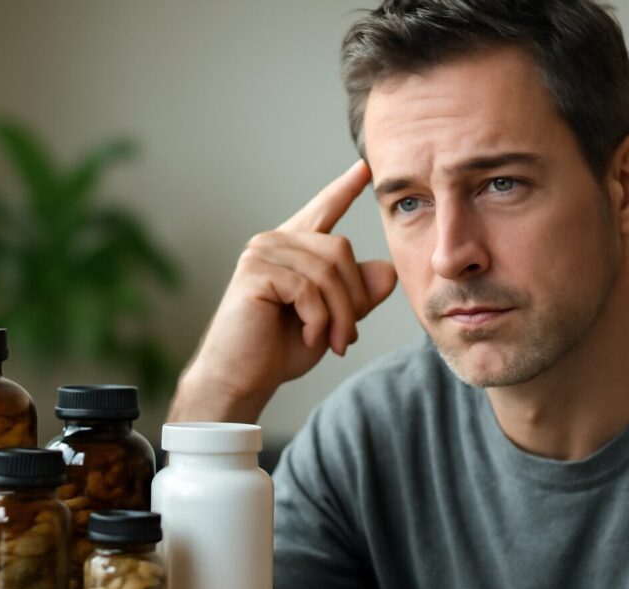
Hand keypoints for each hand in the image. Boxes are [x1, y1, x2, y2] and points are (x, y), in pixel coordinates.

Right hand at [169, 160, 397, 423]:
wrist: (241, 380)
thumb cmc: (278, 350)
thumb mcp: (331, 320)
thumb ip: (356, 295)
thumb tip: (387, 271)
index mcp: (292, 248)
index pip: (323, 210)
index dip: (344, 189)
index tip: (366, 168)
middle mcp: (274, 241)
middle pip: (341, 250)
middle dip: (354, 299)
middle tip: (348, 338)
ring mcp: (262, 253)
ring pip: (329, 271)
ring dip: (340, 315)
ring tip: (334, 343)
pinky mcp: (255, 272)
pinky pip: (309, 289)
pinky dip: (320, 320)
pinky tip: (311, 339)